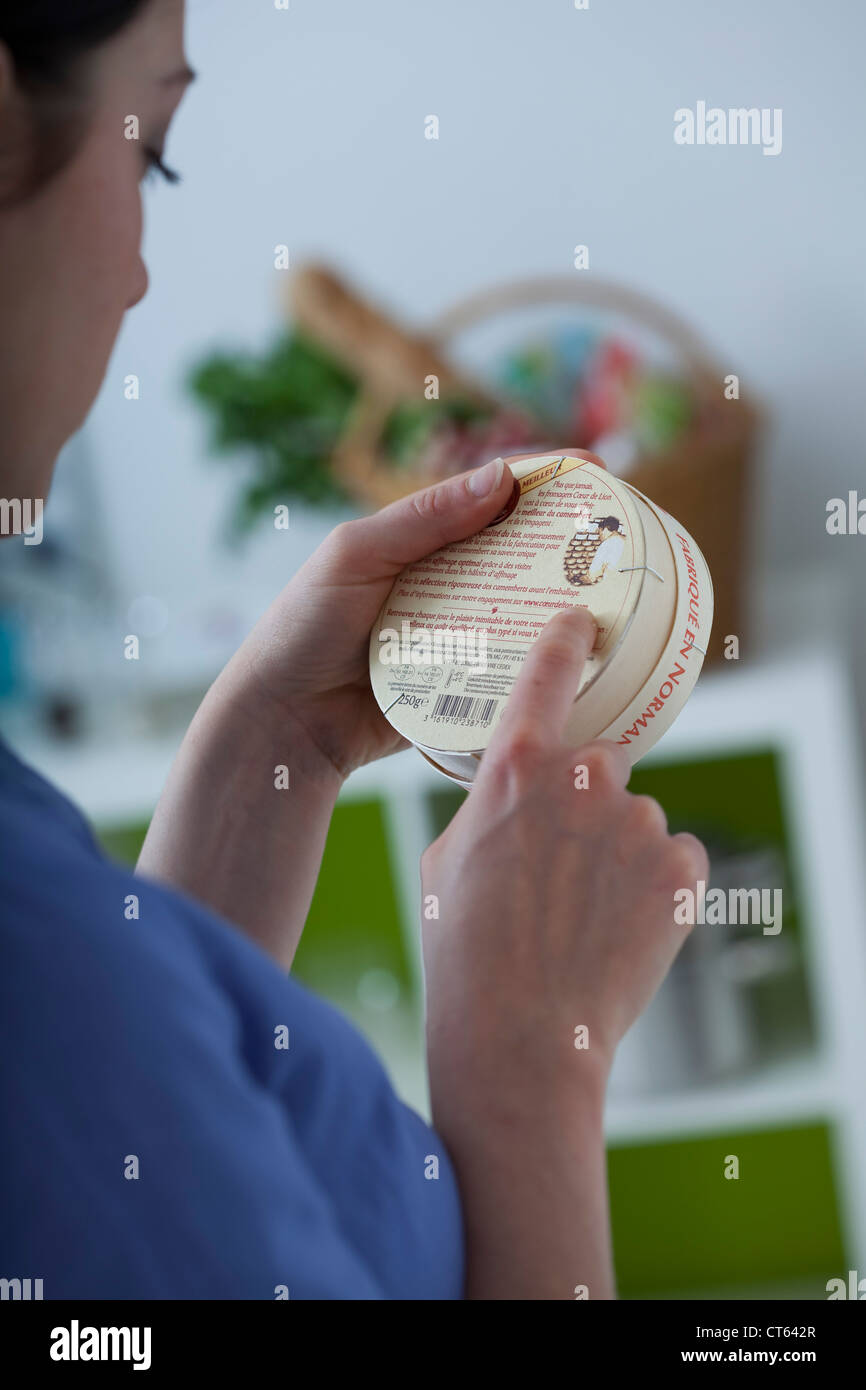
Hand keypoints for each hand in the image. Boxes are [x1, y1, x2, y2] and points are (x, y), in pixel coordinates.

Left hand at [226, 448, 606, 779]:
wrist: (284, 720)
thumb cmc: (304, 626)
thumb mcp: (356, 556)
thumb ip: (422, 520)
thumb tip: (501, 478)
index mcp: (423, 540)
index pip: (493, 496)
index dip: (545, 478)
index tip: (595, 469)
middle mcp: (449, 583)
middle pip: (523, 554)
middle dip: (573, 543)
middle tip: (623, 540)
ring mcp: (461, 635)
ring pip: (526, 613)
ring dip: (567, 604)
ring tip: (620, 599)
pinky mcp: (465, 686)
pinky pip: (512, 671)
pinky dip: (543, 663)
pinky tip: (583, 660)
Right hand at [421, 606, 708, 1115]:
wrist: (521, 1037)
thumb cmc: (464, 954)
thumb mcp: (446, 858)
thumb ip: (490, 805)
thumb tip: (516, 795)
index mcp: (514, 767)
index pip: (548, 671)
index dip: (567, 640)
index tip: (582, 622)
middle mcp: (583, 780)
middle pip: (600, 762)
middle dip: (585, 803)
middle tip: (559, 870)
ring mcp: (638, 822)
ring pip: (636, 817)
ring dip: (618, 850)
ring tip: (582, 917)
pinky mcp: (681, 867)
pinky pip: (675, 856)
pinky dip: (657, 884)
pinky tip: (619, 928)